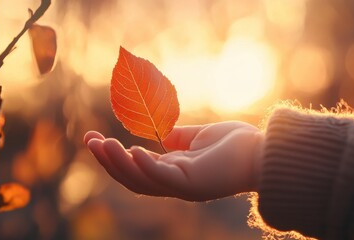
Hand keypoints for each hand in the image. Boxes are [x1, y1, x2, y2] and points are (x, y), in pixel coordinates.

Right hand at [84, 121, 263, 201]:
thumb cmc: (236, 144)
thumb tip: (161, 136)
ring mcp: (183, 185)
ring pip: (141, 181)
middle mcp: (174, 182)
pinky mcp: (194, 184)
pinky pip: (163, 178)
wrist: (265, 151)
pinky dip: (145, 166)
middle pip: (132, 177)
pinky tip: (132, 151)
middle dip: (108, 161)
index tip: (95, 138)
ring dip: (118, 163)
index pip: (136, 167)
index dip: (114, 155)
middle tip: (89, 141)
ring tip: (101, 144)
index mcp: (174, 171)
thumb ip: (179, 139)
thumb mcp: (199, 137)